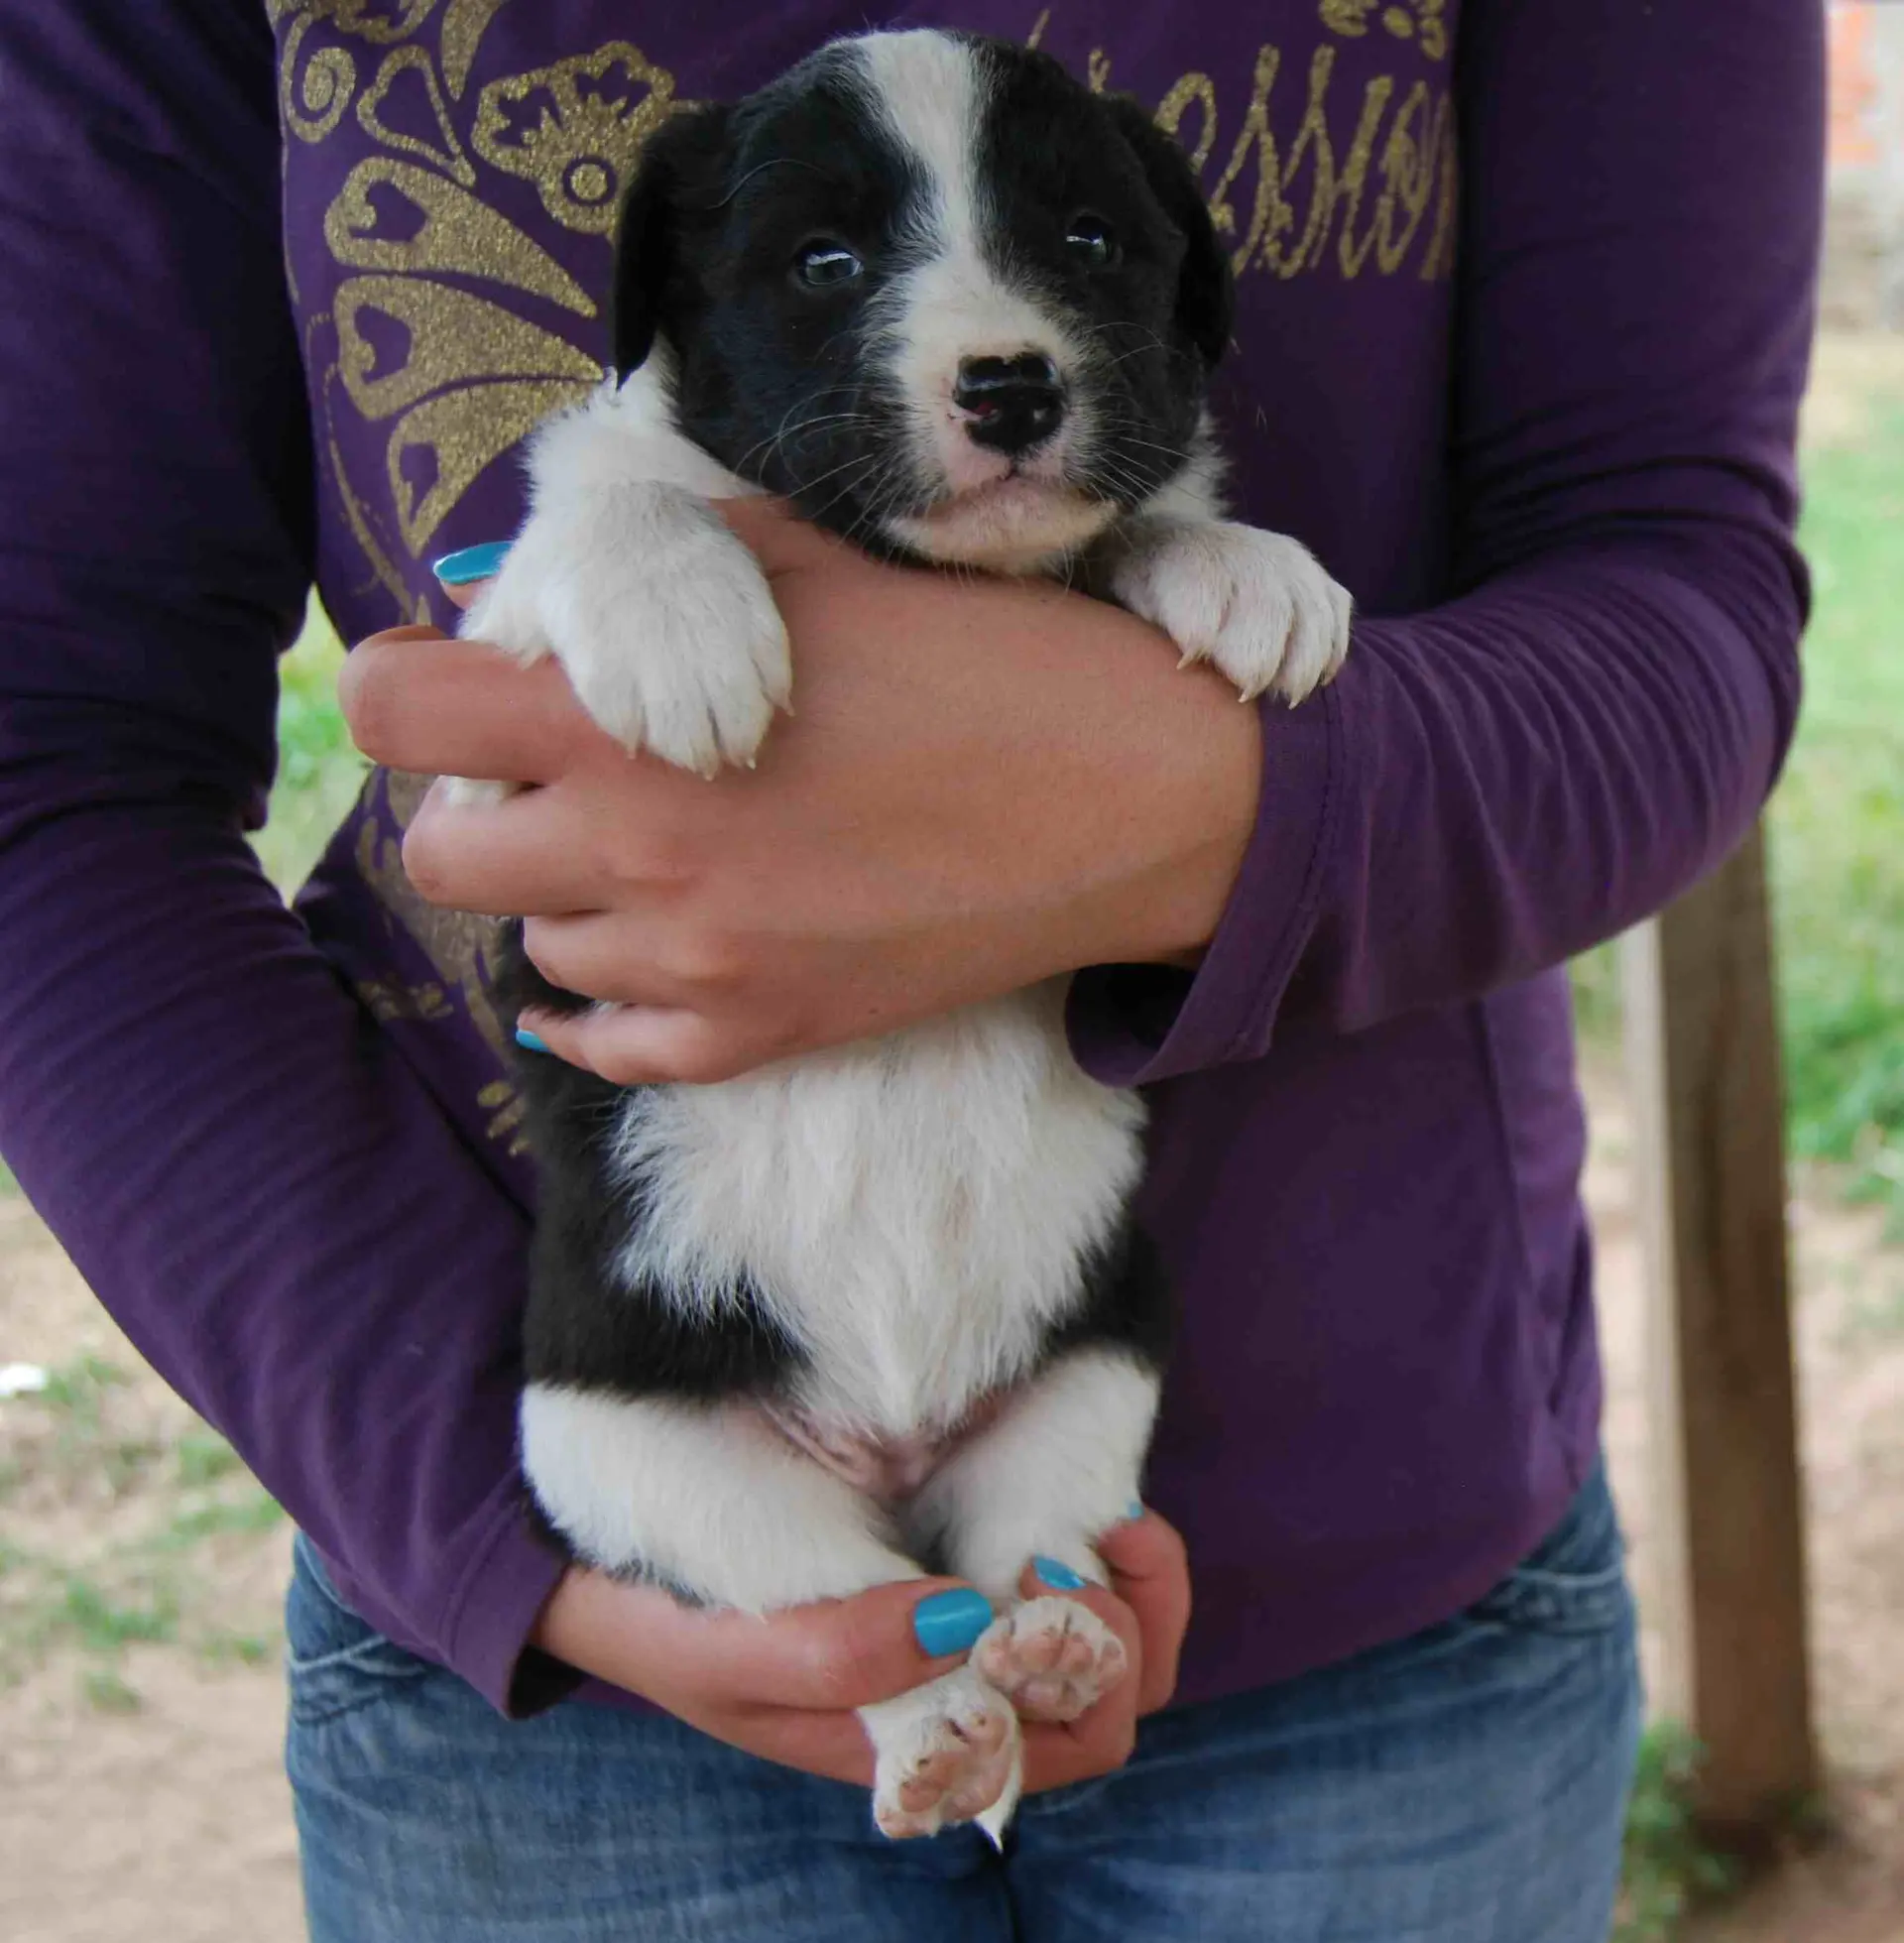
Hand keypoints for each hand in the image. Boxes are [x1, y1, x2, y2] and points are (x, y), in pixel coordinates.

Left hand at [339, 501, 1261, 1084]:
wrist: (1131, 803)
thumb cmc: (988, 661)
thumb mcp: (818, 562)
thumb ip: (671, 569)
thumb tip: (576, 582)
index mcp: (631, 720)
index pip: (394, 714)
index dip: (402, 688)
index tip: (452, 687)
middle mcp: (635, 854)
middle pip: (440, 854)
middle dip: (478, 804)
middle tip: (557, 776)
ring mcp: (695, 966)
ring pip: (535, 948)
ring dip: (566, 894)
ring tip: (657, 850)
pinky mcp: (760, 1036)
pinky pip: (607, 1052)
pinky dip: (605, 1008)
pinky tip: (655, 953)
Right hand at [530, 1509, 1189, 1793]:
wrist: (615, 1557)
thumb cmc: (674, 1621)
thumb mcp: (734, 1657)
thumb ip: (836, 1657)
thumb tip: (965, 1624)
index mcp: (920, 1742)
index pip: (1062, 1744)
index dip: (1089, 1679)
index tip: (1043, 1585)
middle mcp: (965, 1691)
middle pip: (1113, 1698)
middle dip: (1128, 1632)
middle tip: (1081, 1547)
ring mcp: (976, 1617)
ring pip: (1121, 1639)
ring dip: (1142, 1586)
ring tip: (1118, 1519)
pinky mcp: (970, 1542)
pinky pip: (1082, 1559)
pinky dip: (1112, 1532)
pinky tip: (1100, 1499)